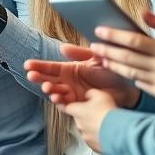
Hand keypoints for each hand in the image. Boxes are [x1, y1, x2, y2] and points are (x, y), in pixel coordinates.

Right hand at [25, 44, 139, 106]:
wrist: (126, 89)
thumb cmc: (111, 71)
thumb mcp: (96, 58)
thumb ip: (80, 53)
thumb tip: (63, 47)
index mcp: (70, 70)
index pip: (51, 67)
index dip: (39, 66)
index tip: (28, 65)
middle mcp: (68, 82)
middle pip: (49, 80)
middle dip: (39, 78)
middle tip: (31, 76)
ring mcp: (72, 95)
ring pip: (55, 93)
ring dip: (49, 90)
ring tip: (47, 87)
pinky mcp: (78, 106)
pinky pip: (65, 104)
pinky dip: (60, 101)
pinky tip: (56, 97)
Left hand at [59, 88, 118, 152]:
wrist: (118, 131)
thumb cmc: (107, 111)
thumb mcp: (100, 95)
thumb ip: (90, 93)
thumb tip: (86, 96)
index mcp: (77, 112)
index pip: (65, 108)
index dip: (67, 106)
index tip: (67, 106)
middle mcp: (78, 125)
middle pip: (79, 119)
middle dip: (86, 116)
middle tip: (98, 114)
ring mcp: (85, 137)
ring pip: (86, 130)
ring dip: (92, 127)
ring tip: (104, 124)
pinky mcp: (93, 146)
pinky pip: (93, 140)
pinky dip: (98, 137)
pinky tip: (106, 133)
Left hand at [91, 11, 154, 106]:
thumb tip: (142, 13)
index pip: (135, 41)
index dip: (114, 35)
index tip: (100, 29)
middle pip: (127, 58)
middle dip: (107, 50)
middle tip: (93, 44)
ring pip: (129, 72)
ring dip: (112, 64)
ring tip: (100, 56)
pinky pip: (139, 83)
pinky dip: (127, 75)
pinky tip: (118, 68)